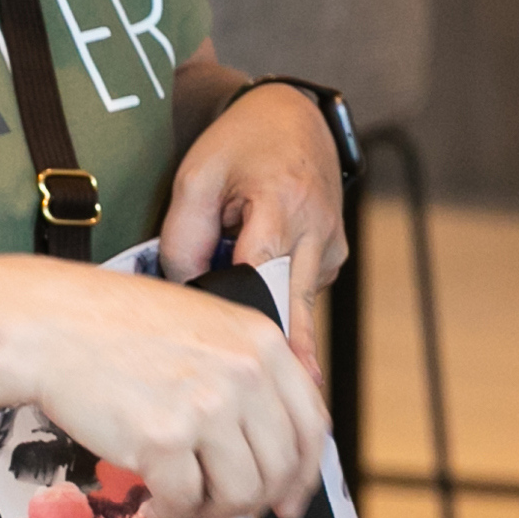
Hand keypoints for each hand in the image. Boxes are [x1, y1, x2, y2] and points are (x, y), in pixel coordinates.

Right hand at [0, 254, 334, 517]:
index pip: (311, 426)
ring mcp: (207, 407)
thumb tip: (271, 440)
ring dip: (213, 510)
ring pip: (240, 491)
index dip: (304, 474)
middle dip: (255, 502)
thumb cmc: (115, 327)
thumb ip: (248, 374)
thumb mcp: (207, 328)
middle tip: (227, 510)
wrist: (50, 326)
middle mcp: (245, 374)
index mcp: (263, 345)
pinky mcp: (163, 438)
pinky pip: (185, 499)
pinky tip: (155, 504)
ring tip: (186, 504)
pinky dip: (171, 513)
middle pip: (280, 467)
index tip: (291, 499)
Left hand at [157, 83, 352, 364]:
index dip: (254, 316)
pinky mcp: (334, 252)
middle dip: (295, 354)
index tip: (255, 357)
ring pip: (302, 300)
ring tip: (264, 353)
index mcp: (279, 203)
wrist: (290, 115)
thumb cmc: (239, 144)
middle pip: (297, 303)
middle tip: (302, 402)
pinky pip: (305, 288)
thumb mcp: (194, 179)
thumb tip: (188, 289)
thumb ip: (185, 236)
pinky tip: (267, 290)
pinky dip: (285, 298)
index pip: (263, 272)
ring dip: (280, 325)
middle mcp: (314, 227)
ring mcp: (331, 242)